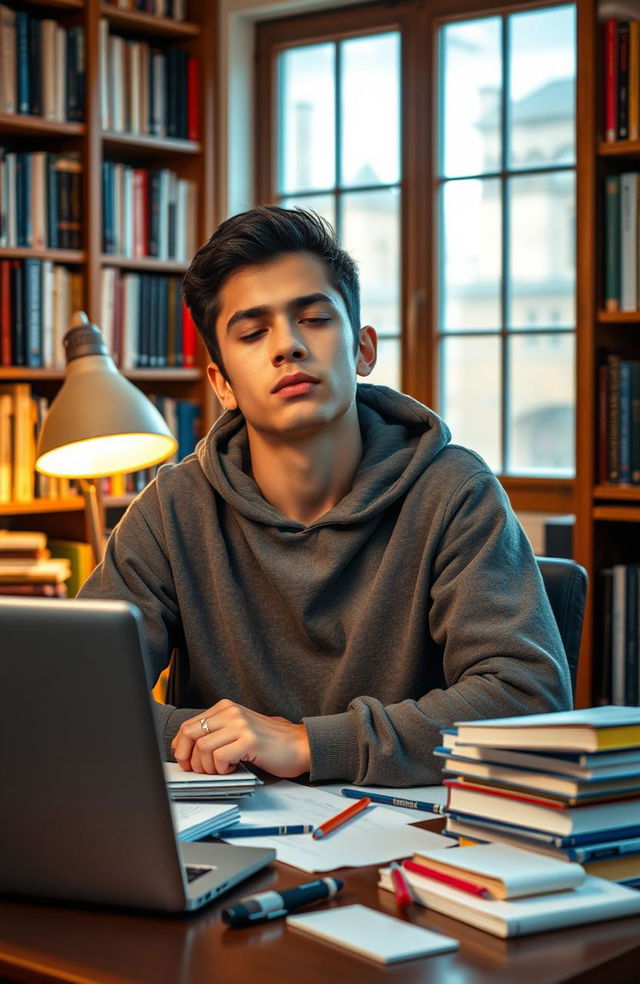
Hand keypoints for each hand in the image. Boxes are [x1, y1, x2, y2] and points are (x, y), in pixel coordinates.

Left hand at [171, 699, 310, 777]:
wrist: (300, 745)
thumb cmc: (269, 742)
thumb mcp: (239, 729)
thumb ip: (217, 732)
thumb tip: (187, 748)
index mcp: (226, 708)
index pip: (189, 725)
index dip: (181, 746)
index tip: (184, 760)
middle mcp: (231, 712)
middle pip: (190, 734)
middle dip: (187, 757)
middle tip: (196, 770)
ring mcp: (240, 725)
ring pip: (203, 748)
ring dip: (207, 767)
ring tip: (220, 771)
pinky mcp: (249, 741)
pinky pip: (220, 758)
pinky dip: (222, 769)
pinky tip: (233, 769)